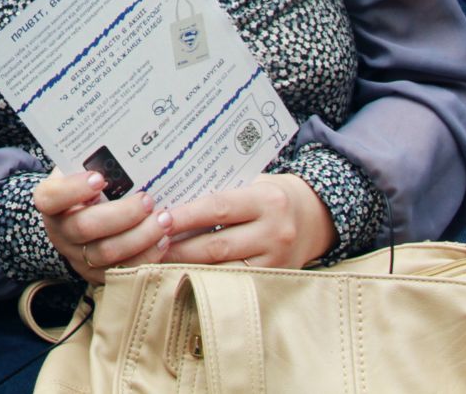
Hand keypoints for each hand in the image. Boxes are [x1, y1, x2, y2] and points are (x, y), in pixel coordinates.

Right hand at [32, 170, 163, 284]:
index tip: (99, 178)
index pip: (51, 198)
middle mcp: (59, 231)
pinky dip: (146, 256)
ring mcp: (77, 256)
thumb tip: (129, 150)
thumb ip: (96, 163)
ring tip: (164, 219)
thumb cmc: (87, 186)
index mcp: (50, 201)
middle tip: (147, 200)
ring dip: (140, 237)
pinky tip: (163, 239)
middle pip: (84, 228)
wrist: (79, 219)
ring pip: (107, 253)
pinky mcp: (98, 275)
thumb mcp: (81, 170)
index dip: (74, 190)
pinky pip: (123, 272)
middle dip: (121, 215)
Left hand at [150, 174, 336, 268]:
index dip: (186, 216)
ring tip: (160, 262)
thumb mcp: (252, 183)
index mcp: (266, 200)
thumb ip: (220, 193)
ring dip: (188, 267)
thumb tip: (171, 201)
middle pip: (216, 245)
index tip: (158, 219)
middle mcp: (274, 232)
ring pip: (223, 269)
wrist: (316, 216)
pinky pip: (235, 281)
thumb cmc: (271, 195)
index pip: (217, 208)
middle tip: (149, 245)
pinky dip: (208, 279)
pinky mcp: (275, 279)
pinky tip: (186, 274)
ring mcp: (277, 260)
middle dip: (179, 247)